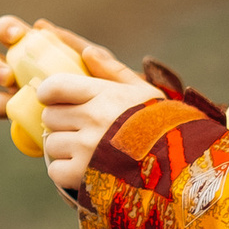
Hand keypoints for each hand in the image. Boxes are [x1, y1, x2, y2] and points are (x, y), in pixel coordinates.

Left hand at [0, 16, 161, 190]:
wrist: (179, 169)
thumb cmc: (162, 126)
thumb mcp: (143, 92)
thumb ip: (113, 71)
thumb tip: (87, 51)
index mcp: (105, 95)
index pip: (54, 86)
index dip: (48, 92)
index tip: (52, 98)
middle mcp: (93, 119)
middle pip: (49, 116)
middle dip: (61, 121)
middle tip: (80, 128)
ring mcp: (86, 149)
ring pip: (51, 143)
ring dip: (63, 147)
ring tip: (87, 150)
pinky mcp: (82, 176)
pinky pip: (54, 170)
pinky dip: (65, 171)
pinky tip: (85, 169)